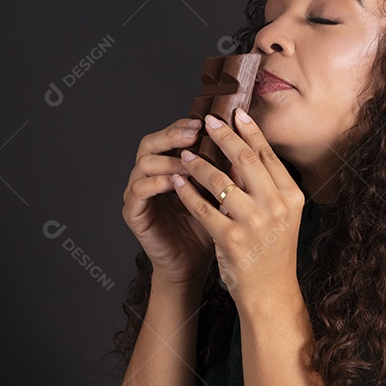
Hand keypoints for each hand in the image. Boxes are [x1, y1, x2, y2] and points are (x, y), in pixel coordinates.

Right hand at [121, 117, 215, 289]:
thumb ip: (229, 172)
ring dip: (168, 159)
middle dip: (173, 134)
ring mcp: (138, 193)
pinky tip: (178, 182)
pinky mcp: (133, 212)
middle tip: (195, 132)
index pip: (173, 135)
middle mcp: (150, 175)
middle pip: (151, 141)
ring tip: (190, 161)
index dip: (188, 125)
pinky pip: (139, 190)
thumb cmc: (212, 230)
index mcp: (169, 166)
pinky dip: (158, 182)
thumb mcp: (225, 196)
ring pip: (143, 162)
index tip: (212, 120)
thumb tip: (251, 145)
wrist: (194, 266)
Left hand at [170, 109, 304, 314]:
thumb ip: (268, 186)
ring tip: (186, 154)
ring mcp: (254, 223)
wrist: (270, 292)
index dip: (250, 131)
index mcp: (291, 196)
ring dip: (199, 164)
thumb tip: (246, 150)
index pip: (267, 155)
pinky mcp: (231, 239)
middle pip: (245, 160)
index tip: (235, 113)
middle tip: (208, 120)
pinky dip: (188, 192)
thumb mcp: (281, 215)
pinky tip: (178, 182)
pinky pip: (203, 208)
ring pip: (220, 181)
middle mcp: (276, 206)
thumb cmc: (273, 251)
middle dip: (224, 136)